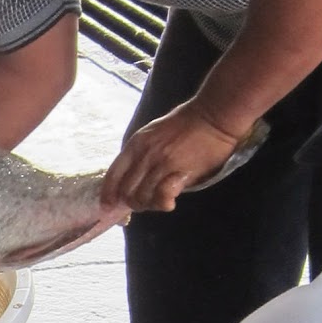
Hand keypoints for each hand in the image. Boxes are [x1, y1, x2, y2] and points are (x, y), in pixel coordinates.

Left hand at [100, 100, 245, 211]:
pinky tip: (170, 202)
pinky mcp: (179, 172)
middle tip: (145, 203)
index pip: (113, 175)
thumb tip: (130, 179)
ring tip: (160, 200)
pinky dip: (163, 203)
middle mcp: (145, 155)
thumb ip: (140, 154)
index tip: (108, 205)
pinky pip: (162, 196)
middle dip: (132, 202)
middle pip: (126, 191)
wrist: (213, 116)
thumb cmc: (185, 124)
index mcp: (135, 144)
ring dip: (149, 205)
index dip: (108, 193)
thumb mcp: (152, 133)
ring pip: (143, 197)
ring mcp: (161, 164)